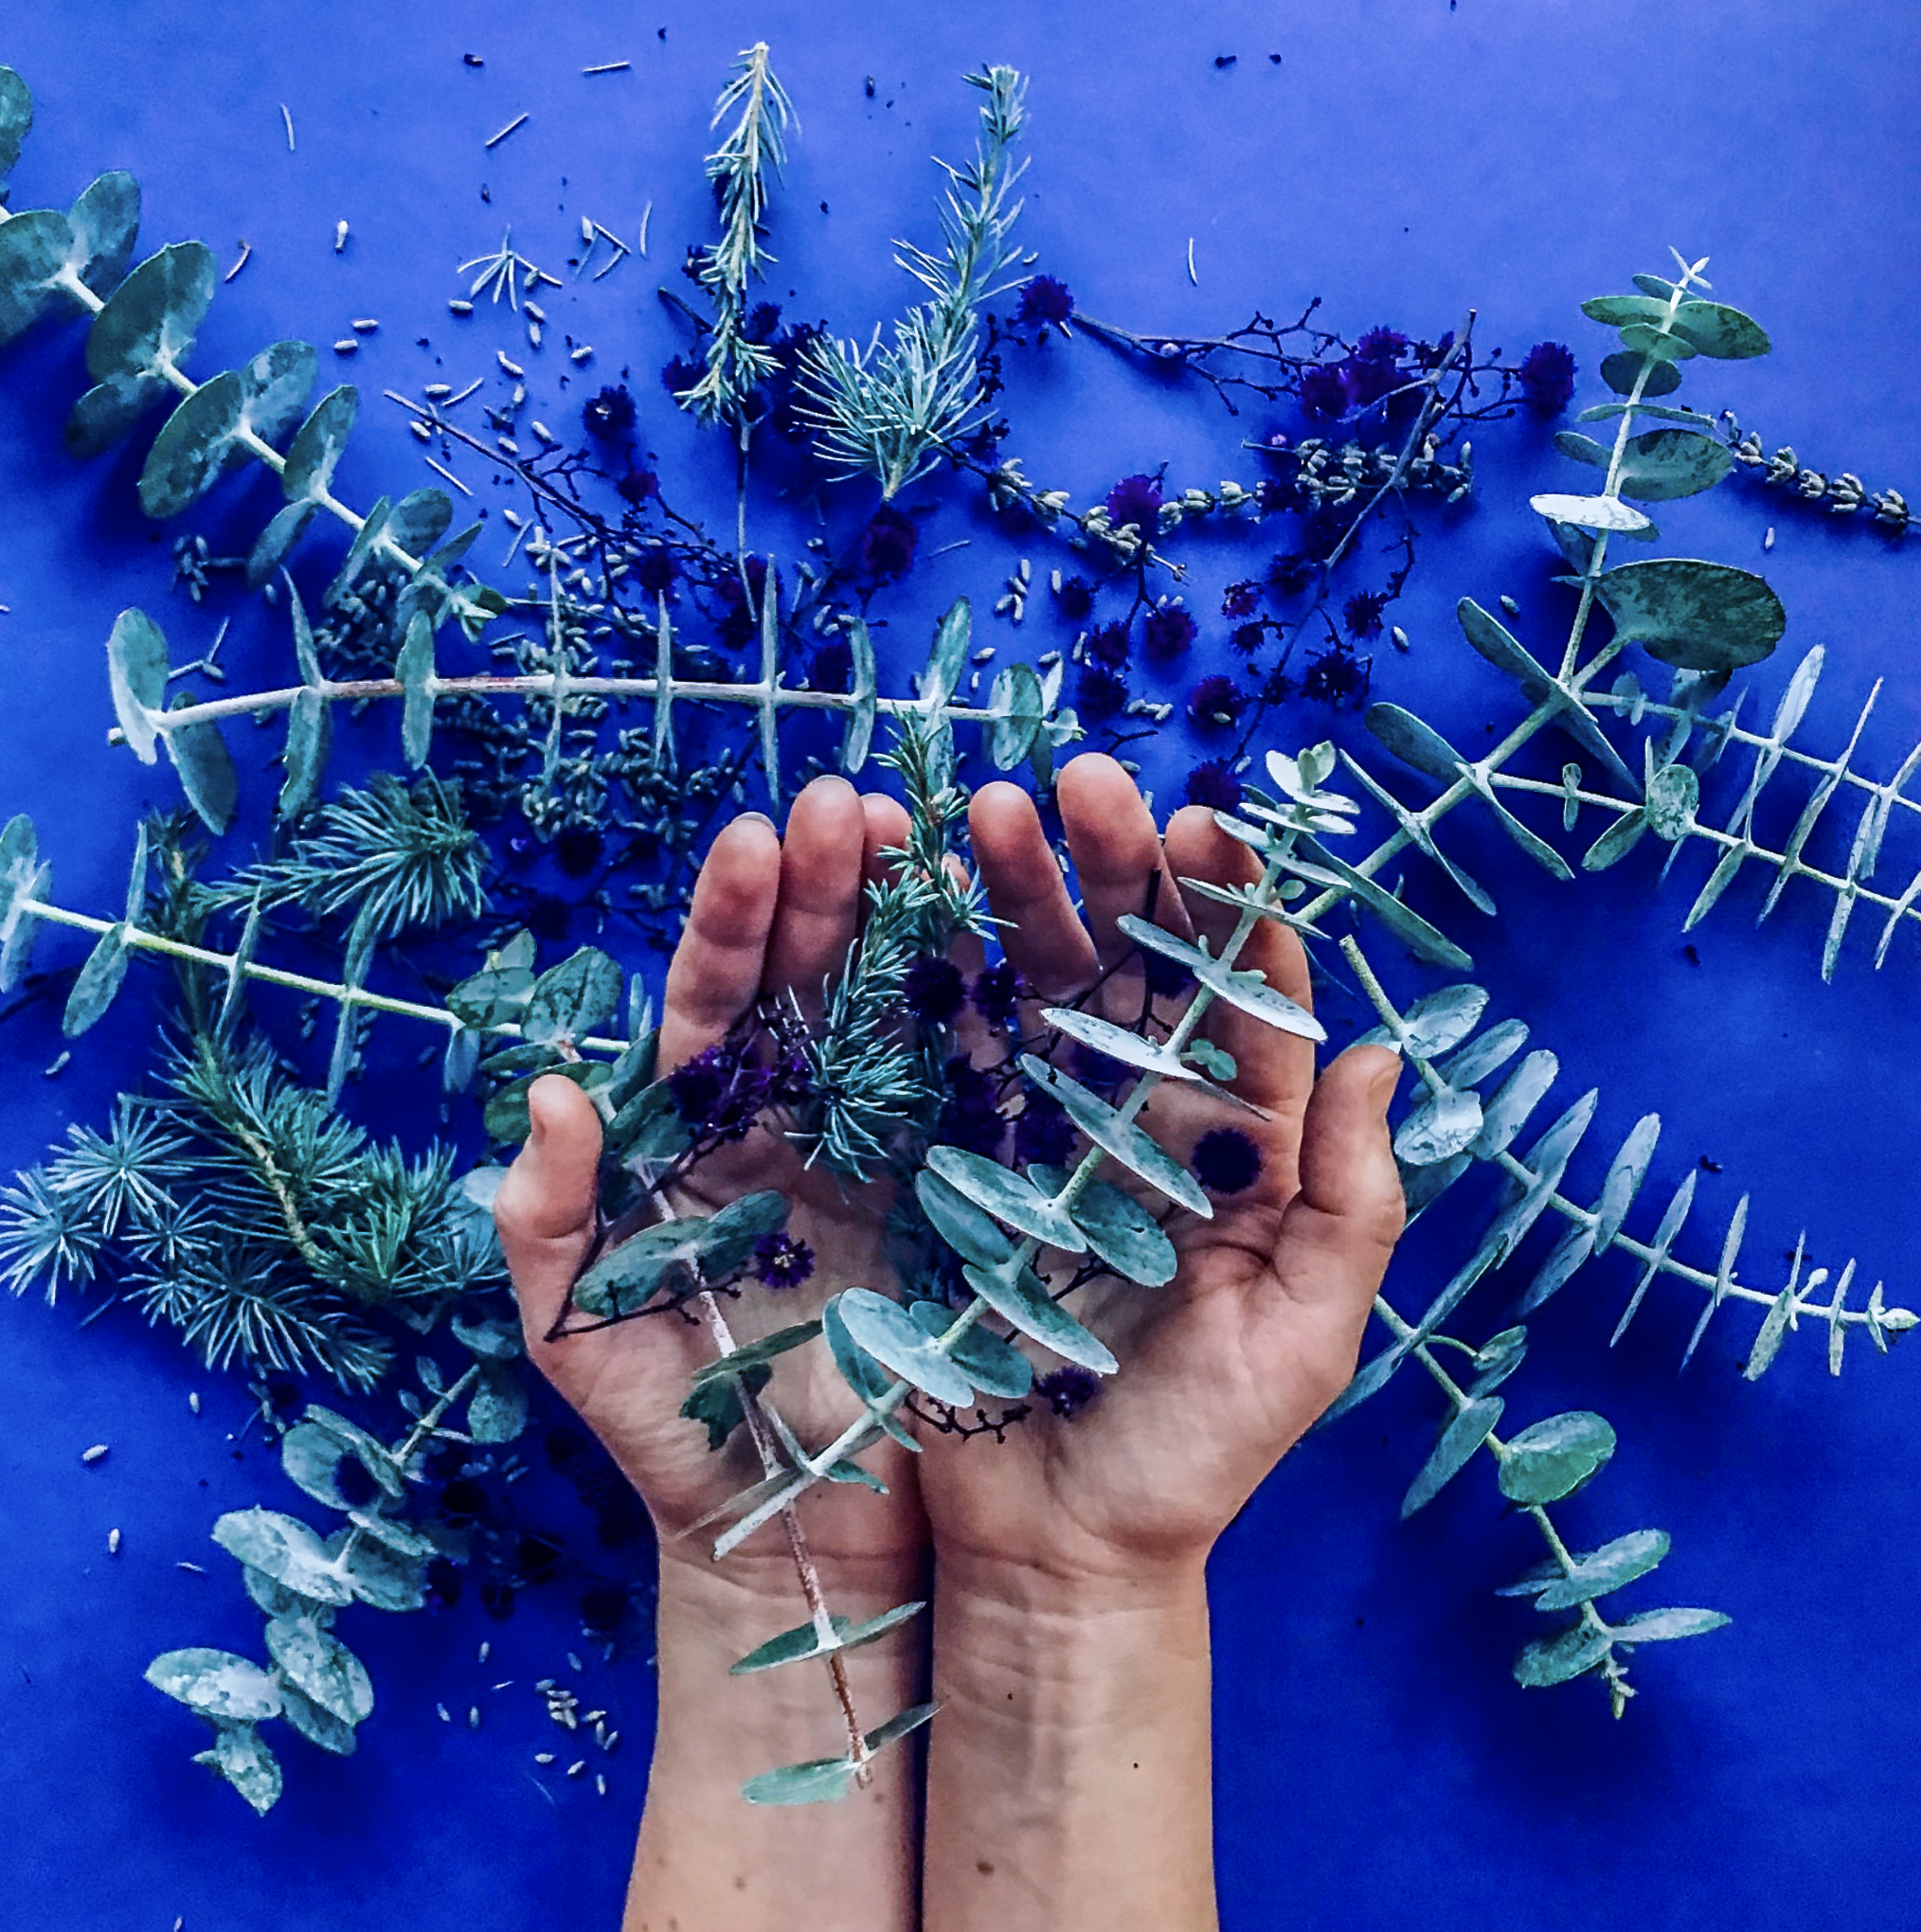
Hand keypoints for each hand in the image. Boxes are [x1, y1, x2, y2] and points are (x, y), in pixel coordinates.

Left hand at [493, 774, 929, 1594]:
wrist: (798, 1530)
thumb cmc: (679, 1435)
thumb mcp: (581, 1341)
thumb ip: (543, 1225)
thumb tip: (545, 1093)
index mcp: (697, 1133)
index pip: (708, 1006)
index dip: (730, 924)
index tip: (754, 842)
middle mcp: (790, 1117)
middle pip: (806, 981)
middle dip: (825, 889)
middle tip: (852, 804)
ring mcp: (881, 1147)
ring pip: (893, 1012)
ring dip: (909, 922)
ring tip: (931, 837)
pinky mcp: (958, 1188)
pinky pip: (973, 1088)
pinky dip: (989, 1013)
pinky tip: (1010, 939)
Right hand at [920, 753, 1405, 1590]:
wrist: (1055, 1546)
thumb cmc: (1194, 1454)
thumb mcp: (1304, 1341)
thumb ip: (1350, 1203)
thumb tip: (1382, 1052)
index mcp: (1234, 1146)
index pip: (1239, 999)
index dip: (1228, 910)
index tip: (1206, 826)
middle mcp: (1135, 1117)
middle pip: (1127, 964)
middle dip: (1109, 866)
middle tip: (1077, 780)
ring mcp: (1034, 1134)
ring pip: (1030, 985)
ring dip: (1012, 892)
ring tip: (985, 810)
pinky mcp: (945, 1165)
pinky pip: (939, 1054)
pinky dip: (926, 973)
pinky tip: (911, 899)